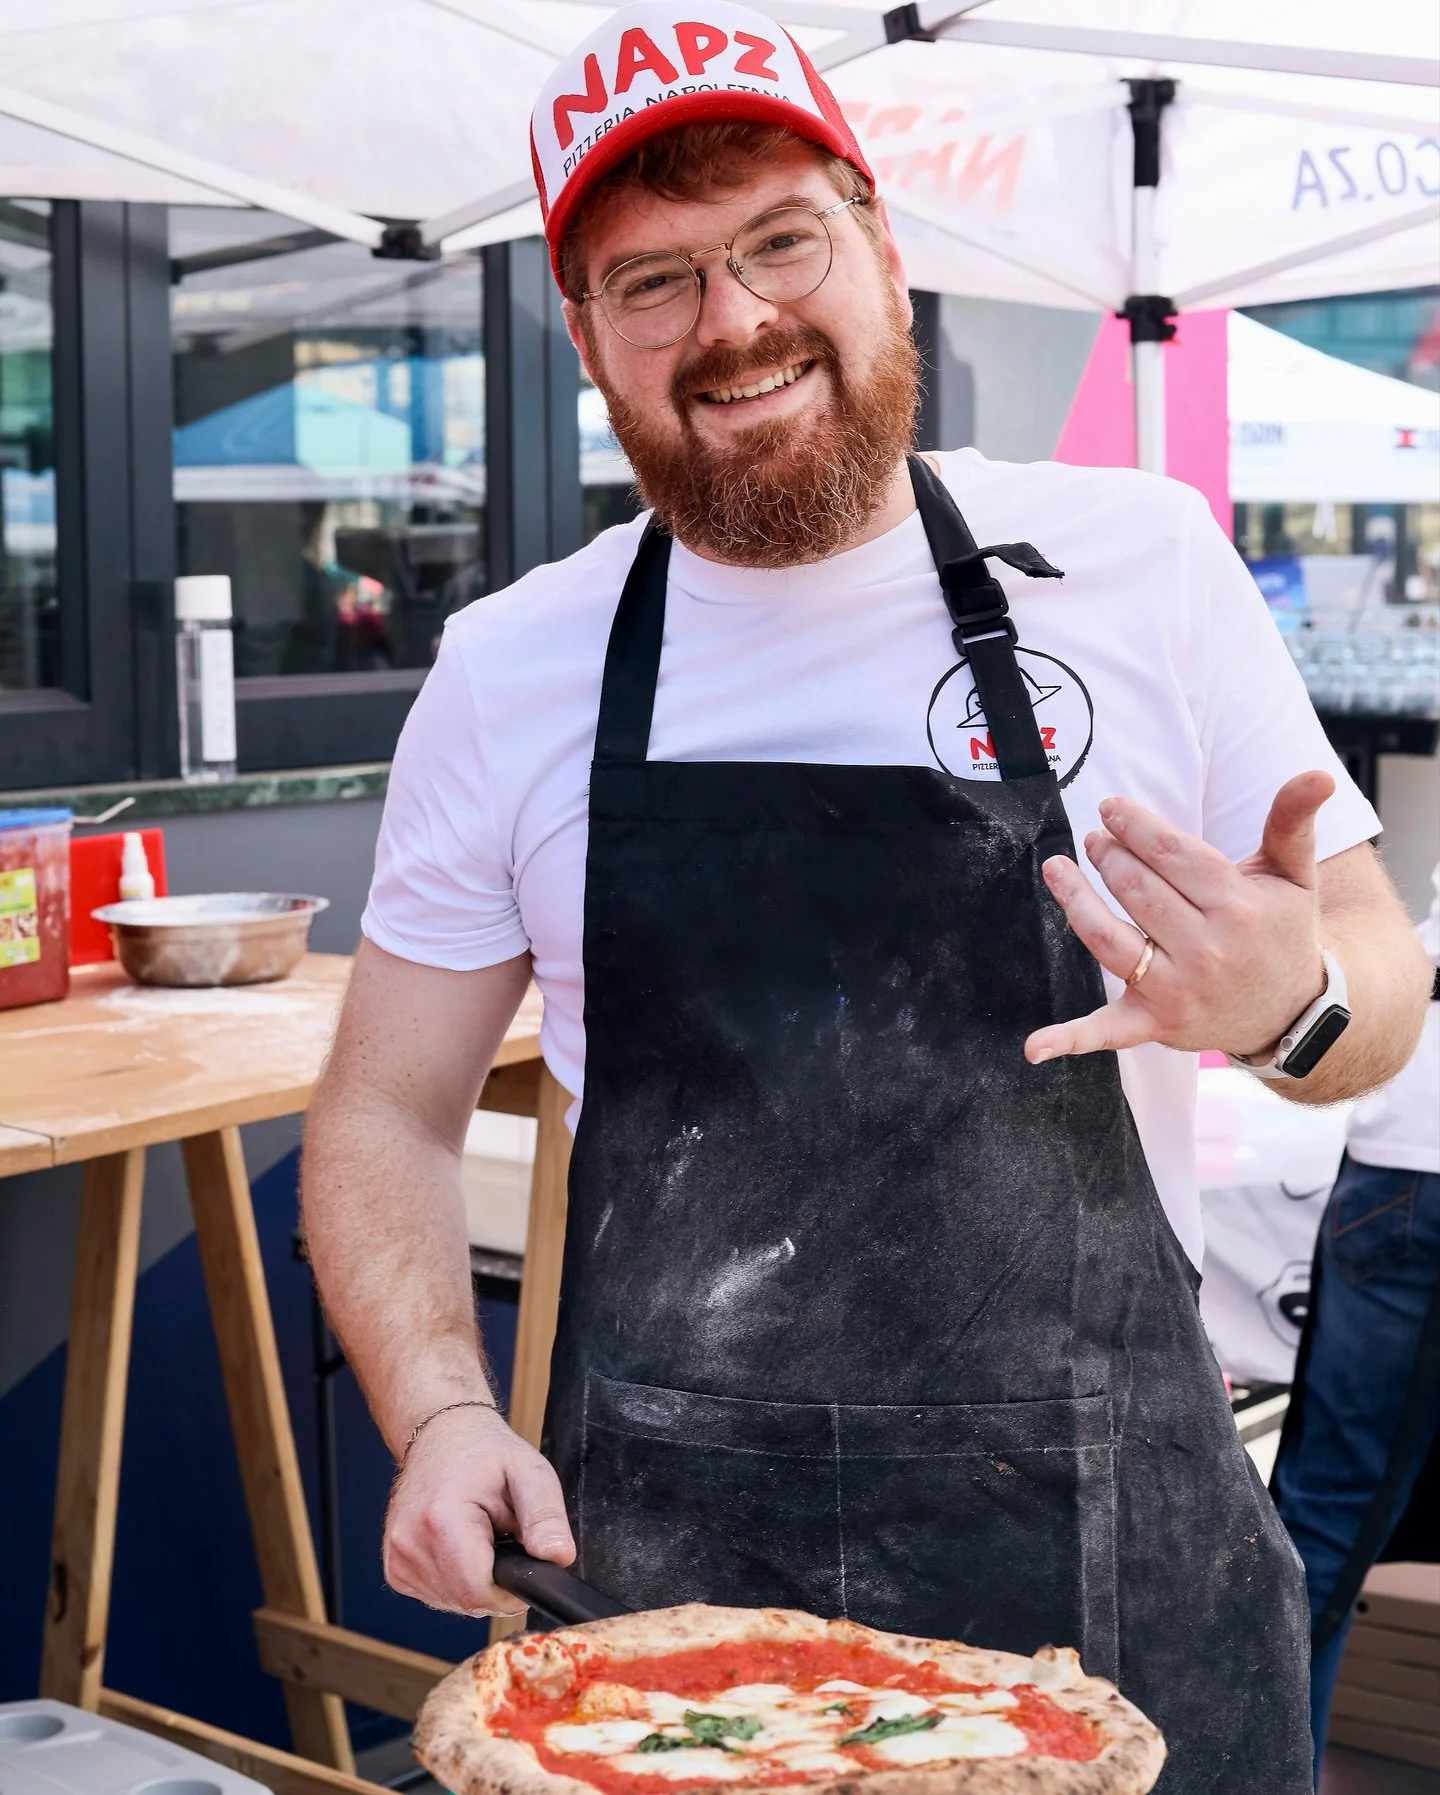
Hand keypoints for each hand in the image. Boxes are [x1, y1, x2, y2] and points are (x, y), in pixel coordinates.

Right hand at [383, 1403, 575, 1613]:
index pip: (478, 1592)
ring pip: (452, 1603)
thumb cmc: (485, 1452)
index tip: (523, 1564)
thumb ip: (546, 1516)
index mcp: (441, 1519)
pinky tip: (461, 1547)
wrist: (442, 1435)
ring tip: (482, 1537)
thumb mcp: (529, 1471)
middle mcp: (410, 1542)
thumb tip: (558, 1557)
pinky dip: (456, 1580)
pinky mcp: (395, 1568)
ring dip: (476, 1582)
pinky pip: (436, 1595)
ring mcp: (397, 1558)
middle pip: (466, 1601)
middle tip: (504, 1541)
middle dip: (496, 1583)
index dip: (510, 1590)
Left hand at [1025, 771, 1334, 1063]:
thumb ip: (1292, 822)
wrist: (1292, 1011)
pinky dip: (1069, 1040)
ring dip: (1076, 900)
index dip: (1134, 826)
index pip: (1170, 854)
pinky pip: (1107, 1032)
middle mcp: (1207, 950)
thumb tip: (1317, 773)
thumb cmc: (1280, 931)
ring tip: (1058, 868)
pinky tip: (1033, 1048)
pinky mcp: (1156, 1023)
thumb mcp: (1293, 875)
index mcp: (1237, 907)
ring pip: (1109, 939)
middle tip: (1095, 838)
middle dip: (1109, 855)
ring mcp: (1178, 990)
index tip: (1110, 808)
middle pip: (1137, 889)